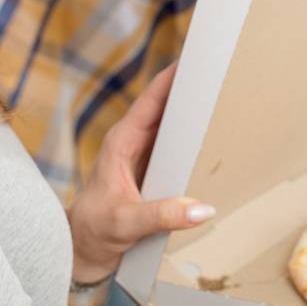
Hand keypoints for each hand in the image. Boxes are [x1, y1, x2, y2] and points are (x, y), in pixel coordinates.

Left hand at [67, 63, 214, 283]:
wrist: (83, 248)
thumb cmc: (95, 230)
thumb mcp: (127, 223)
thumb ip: (162, 215)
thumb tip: (203, 209)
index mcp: (121, 142)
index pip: (150, 101)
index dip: (170, 78)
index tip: (193, 57)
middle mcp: (132, 141)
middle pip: (164, 104)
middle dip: (188, 86)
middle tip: (218, 69)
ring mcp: (142, 153)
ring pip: (170, 122)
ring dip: (192, 109)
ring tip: (222, 92)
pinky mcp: (151, 167)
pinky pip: (174, 143)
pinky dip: (191, 134)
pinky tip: (212, 131)